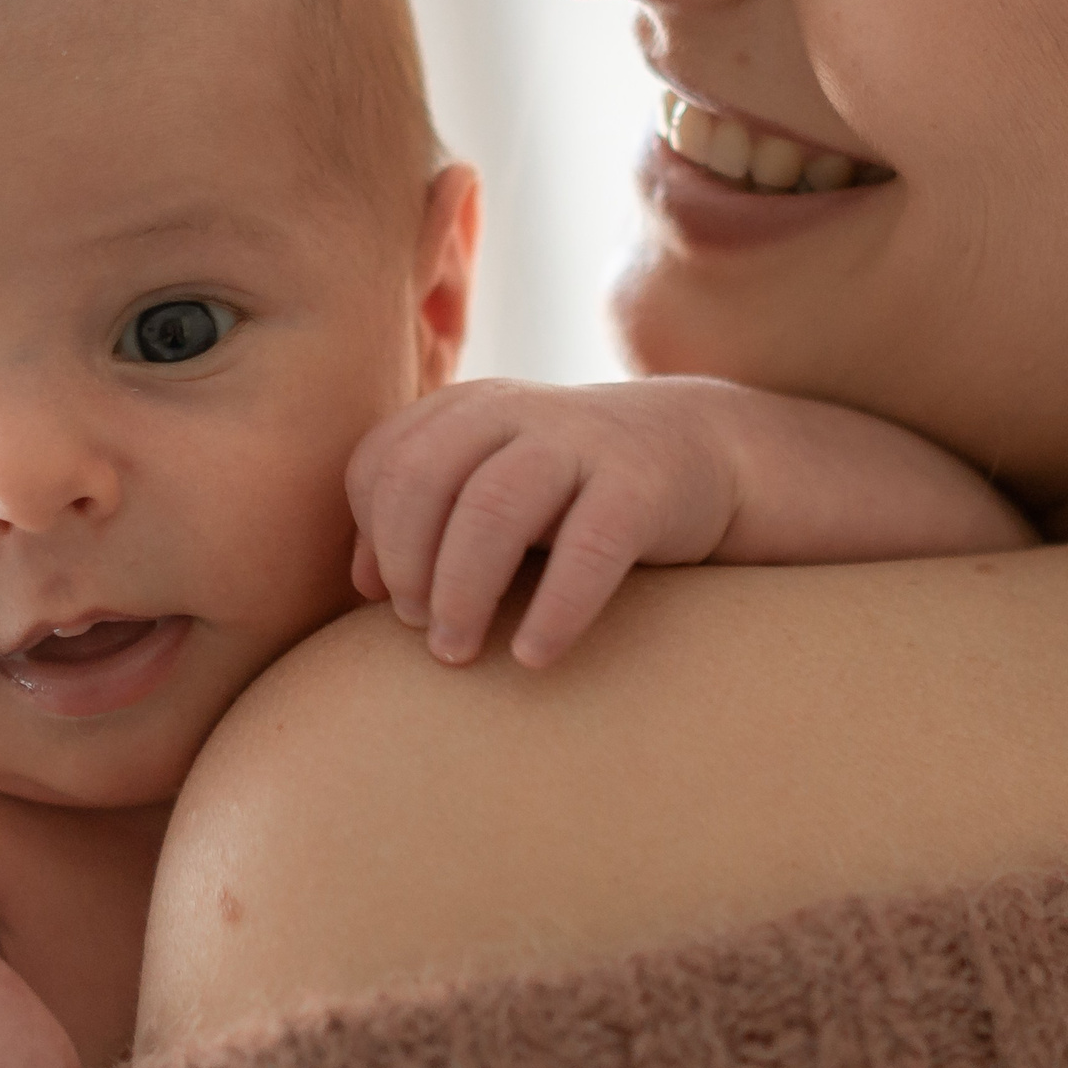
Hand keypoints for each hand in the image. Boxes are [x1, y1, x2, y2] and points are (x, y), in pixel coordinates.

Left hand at [348, 380, 744, 667]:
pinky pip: (586, 550)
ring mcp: (582, 443)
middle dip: (407, 562)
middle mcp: (518, 413)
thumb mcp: (497, 482)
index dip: (373, 536)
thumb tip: (364, 584)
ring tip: (458, 653)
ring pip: (494, 508)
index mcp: (469, 410)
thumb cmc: (576, 490)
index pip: (383, 462)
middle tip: (417, 630)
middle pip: (425, 477)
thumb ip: (428, 515)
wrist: (704, 452)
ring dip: (462, 591)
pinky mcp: (642, 487)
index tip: (386, 598)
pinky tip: (533, 656)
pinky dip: (552, 610)